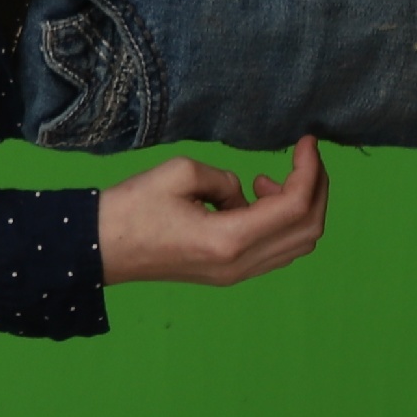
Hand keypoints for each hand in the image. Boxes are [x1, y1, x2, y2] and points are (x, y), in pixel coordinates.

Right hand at [97, 137, 331, 286]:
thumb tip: (242, 191)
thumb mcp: (181, 173)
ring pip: (297, 243)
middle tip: (304, 157)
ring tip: (268, 180)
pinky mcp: (228, 273)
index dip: (310, 170)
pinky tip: (253, 199)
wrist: (100, 247)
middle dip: (316, 188)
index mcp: (230, 240)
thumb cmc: (133, 208)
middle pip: (308, 229)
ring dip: (299, 208)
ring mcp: (236, 274)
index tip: (307, 141)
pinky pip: (277, 250)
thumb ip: (226, 178)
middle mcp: (241, 264)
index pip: (296, 205)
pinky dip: (281, 222)